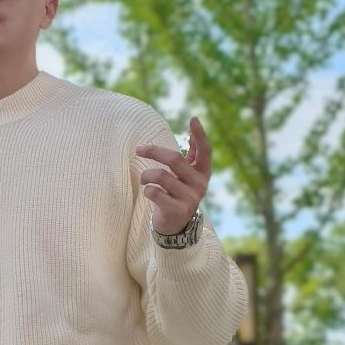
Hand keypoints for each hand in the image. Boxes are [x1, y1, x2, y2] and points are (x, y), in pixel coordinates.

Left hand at [136, 116, 209, 234]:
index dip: (200, 135)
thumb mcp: (187, 175)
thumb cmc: (178, 193)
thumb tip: (193, 129)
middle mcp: (199, 185)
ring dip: (146, 175)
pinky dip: (147, 190)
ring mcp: (189, 199)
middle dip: (153, 151)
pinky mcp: (177, 210)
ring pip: (161, 176)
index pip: (205, 151)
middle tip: (139, 148)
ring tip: (144, 178)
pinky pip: (155, 192)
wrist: (176, 226)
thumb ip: (191, 155)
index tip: (193, 119)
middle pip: (175, 160)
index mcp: (203, 173)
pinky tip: (148, 191)